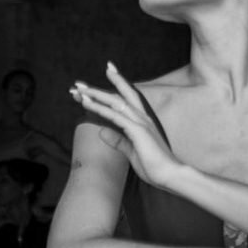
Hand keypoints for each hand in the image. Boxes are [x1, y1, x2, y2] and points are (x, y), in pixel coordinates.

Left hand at [70, 64, 185, 189]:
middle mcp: (142, 118)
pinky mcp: (137, 130)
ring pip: (115, 102)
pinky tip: (86, 103)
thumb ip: (118, 141)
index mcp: (143, 122)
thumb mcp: (131, 152)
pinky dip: (99, 107)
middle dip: (99, 88)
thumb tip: (102, 132)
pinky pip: (114, 115)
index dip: (117, 84)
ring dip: (95, 94)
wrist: (170, 175)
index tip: (107, 72)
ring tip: (77, 89)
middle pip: (120, 95)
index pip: (127, 99)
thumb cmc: (155, 166)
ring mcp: (140, 123)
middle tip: (79, 83)